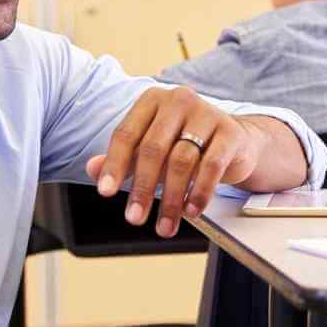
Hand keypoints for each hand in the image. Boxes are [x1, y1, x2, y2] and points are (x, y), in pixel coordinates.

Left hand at [87, 86, 262, 236]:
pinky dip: (199, 192)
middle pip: (153, 149)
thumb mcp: (151, 148)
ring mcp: (207, 114)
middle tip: (135, 218)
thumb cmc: (185, 143)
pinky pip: (212, 166)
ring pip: (181, 161)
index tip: (106, 193)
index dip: (114, 165)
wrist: (234, 140)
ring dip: (170, 199)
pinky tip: (191, 210)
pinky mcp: (230, 132)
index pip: (126, 134)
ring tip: (165, 225)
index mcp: (153, 101)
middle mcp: (179, 101)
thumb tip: (92, 169)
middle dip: (142, 189)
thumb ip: (123, 158)